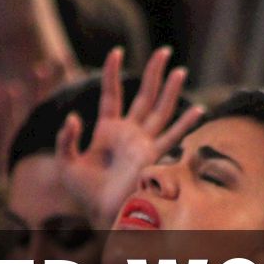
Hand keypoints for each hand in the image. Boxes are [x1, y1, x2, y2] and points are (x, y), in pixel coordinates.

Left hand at [55, 46, 204, 227]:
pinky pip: (172, 138)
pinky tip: (198, 110)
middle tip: (164, 51)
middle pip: (144, 95)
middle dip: (154, 73)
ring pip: (161, 111)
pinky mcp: (152, 157)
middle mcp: (129, 132)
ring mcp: (143, 143)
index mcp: (107, 129)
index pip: (113, 93)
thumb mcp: (65, 162)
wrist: (99, 212)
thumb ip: (66, 139)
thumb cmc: (83, 191)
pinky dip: (185, 125)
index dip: (112, 72)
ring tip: (179, 70)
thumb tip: (73, 116)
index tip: (116, 52)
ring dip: (171, 91)